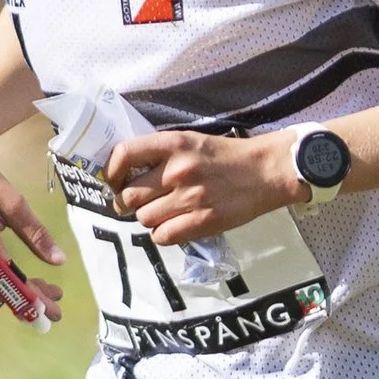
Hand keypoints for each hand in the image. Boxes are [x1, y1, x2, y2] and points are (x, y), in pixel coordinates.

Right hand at [0, 115, 64, 315]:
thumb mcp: (13, 203)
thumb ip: (36, 235)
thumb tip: (59, 261)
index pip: (14, 287)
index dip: (37, 302)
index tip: (55, 312)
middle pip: (0, 291)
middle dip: (28, 298)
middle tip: (54, 300)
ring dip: (9, 288)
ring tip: (35, 285)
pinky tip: (6, 271)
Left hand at [109, 128, 301, 245]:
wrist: (265, 171)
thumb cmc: (226, 156)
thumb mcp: (191, 142)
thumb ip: (161, 154)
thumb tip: (128, 174)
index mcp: (174, 144)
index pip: (125, 155)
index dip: (112, 172)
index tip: (115, 180)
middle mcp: (178, 170)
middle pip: (130, 195)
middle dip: (128, 203)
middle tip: (136, 203)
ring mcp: (190, 198)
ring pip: (144, 218)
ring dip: (148, 219)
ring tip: (163, 212)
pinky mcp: (202, 221)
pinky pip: (163, 236)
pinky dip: (163, 234)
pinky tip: (174, 225)